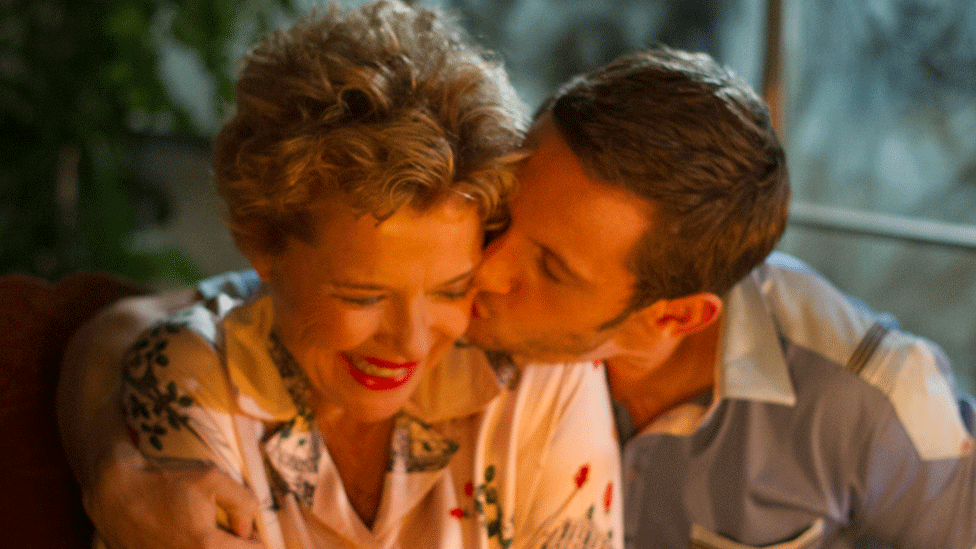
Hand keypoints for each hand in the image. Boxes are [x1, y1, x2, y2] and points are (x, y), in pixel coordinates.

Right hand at [85, 442, 263, 548]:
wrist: (116, 496)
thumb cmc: (166, 485)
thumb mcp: (213, 479)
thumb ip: (244, 503)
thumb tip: (248, 530)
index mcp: (208, 548)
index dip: (257, 541)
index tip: (247, 528)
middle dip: (238, 545)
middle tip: (232, 531)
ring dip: (219, 547)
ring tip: (209, 532)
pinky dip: (199, 548)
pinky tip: (190, 538)